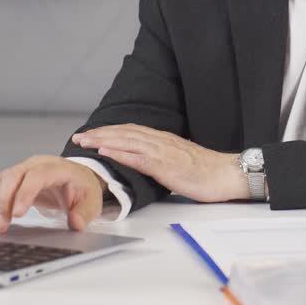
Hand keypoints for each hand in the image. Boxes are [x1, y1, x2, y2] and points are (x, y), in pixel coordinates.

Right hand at [0, 156, 104, 233]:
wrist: (77, 179)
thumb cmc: (82, 188)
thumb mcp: (92, 201)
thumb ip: (84, 213)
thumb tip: (75, 222)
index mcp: (57, 168)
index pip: (37, 176)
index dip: (25, 193)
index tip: (17, 214)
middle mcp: (36, 165)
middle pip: (13, 176)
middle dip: (4, 201)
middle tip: (3, 225)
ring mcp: (22, 170)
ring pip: (0, 180)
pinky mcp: (12, 179)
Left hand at [72, 125, 246, 202]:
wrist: (227, 173)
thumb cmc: (207, 171)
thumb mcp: (179, 161)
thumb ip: (161, 159)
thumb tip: (145, 163)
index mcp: (162, 140)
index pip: (130, 131)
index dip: (108, 131)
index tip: (90, 134)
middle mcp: (160, 141)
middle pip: (124, 132)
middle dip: (99, 133)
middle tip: (78, 137)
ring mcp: (162, 152)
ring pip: (127, 141)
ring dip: (103, 140)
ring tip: (85, 141)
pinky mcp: (166, 165)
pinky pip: (139, 157)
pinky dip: (120, 153)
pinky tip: (106, 152)